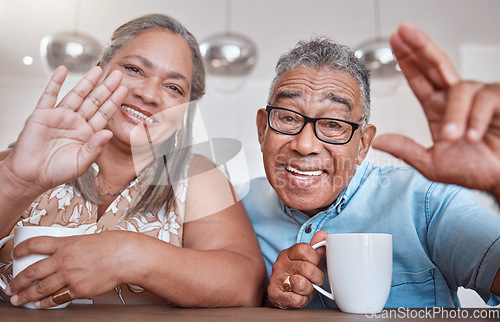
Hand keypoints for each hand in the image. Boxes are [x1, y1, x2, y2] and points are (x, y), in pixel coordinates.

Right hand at [2, 66, 127, 195]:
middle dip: (106, 87)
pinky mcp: (42, 114)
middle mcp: (75, 123)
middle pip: (94, 101)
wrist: (31, 176)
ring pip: (76, 95)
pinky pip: (49, 95)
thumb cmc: (56, 172)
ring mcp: (60, 117)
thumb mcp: (82, 162)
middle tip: (118, 74)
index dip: (114, 101)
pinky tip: (62, 70)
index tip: (124, 89)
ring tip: (98, 69)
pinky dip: (55, 82)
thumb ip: (96, 148)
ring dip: (87, 82)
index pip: (104, 114)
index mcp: (87, 134)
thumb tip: (109, 133)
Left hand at [5, 231, 139, 307]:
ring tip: (18, 299)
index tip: (15, 254)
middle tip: (10, 287)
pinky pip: (56, 298)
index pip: (35, 244)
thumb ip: (71, 248)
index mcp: (65, 244)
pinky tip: (39, 304)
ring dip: (26, 295)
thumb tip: (62, 255)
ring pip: (40, 288)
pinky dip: (45, 303)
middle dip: (17, 282)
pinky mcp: (78, 289)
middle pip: (32, 272)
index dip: (21, 250)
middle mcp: (64, 260)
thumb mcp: (86, 239)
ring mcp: (70, 276)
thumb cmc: (112, 246)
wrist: (126, 256)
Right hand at [266, 231, 325, 308]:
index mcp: (288, 253)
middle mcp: (280, 264)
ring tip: (305, 289)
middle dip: (317, 277)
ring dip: (308, 290)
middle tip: (314, 280)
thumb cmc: (298, 277)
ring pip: (301, 284)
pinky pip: (296, 299)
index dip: (315, 259)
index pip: (305, 249)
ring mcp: (276, 279)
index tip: (315, 264)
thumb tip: (323, 234)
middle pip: (307, 268)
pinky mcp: (274, 295)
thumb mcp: (309, 261)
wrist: (282, 296)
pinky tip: (298, 297)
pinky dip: (301, 301)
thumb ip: (316, 248)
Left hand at [373, 22, 499, 197]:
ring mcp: (479, 97)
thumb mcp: (432, 164)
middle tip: (403, 30)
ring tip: (454, 138)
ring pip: (461, 89)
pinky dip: (475, 118)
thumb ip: (406, 150)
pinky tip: (473, 135)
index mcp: (439, 109)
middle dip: (419, 47)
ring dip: (456, 114)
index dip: (407, 61)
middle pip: (436, 65)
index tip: (395, 42)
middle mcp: (457, 98)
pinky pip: (485, 99)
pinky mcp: (499, 101)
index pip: (420, 79)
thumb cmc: (474, 170)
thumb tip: (379, 140)